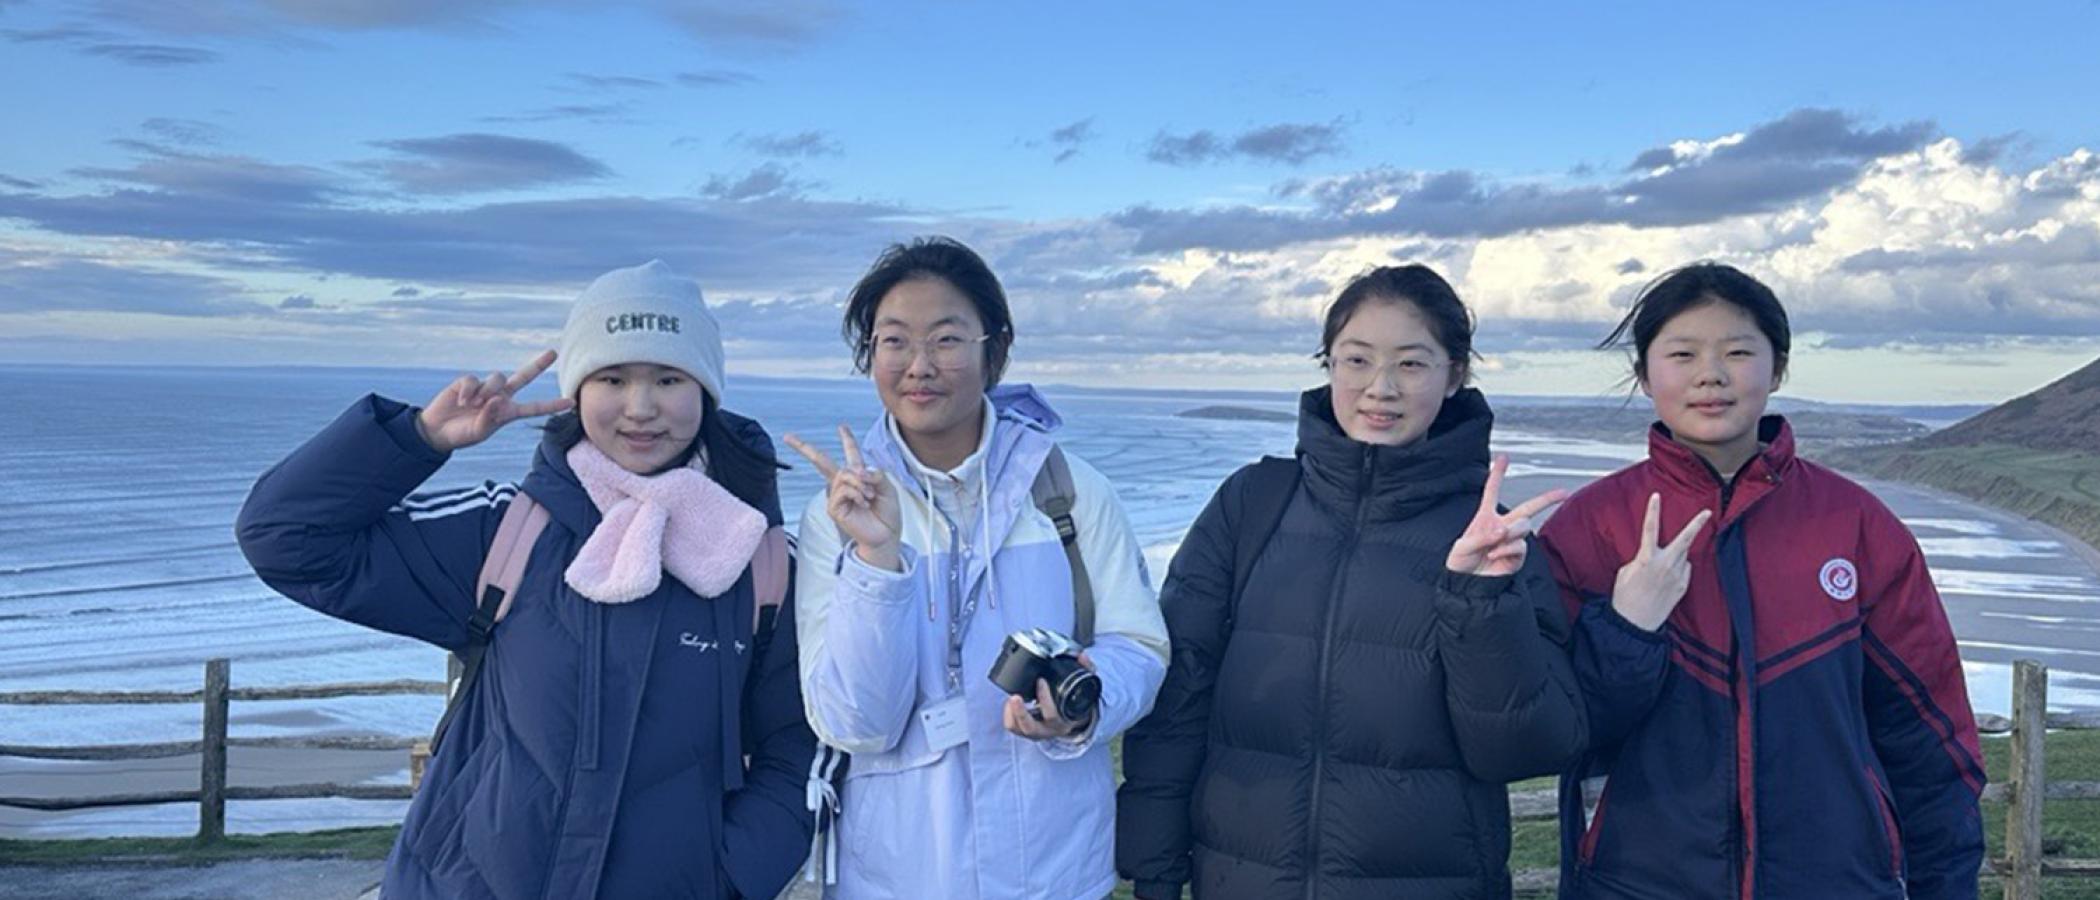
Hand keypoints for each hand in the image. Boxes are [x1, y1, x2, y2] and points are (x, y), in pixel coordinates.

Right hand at [416, 349, 573, 453]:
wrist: (438, 430)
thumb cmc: (462, 434)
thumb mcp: (479, 431)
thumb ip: (490, 417)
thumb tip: (497, 399)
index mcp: (508, 412)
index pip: (534, 407)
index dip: (551, 405)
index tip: (571, 403)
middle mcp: (501, 397)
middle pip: (523, 376)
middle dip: (538, 364)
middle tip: (554, 352)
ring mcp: (485, 388)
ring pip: (497, 378)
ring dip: (487, 391)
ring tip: (473, 405)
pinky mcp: (468, 382)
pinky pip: (474, 380)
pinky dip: (469, 390)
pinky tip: (462, 401)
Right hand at [784, 426, 902, 569]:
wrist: (886, 534)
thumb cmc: (887, 513)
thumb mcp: (887, 487)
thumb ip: (875, 474)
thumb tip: (858, 470)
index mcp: (859, 476)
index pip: (851, 454)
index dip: (847, 439)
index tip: (841, 427)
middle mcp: (844, 484)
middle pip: (821, 461)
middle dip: (803, 448)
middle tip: (787, 436)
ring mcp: (837, 495)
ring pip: (843, 474)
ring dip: (860, 483)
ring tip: (869, 495)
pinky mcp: (834, 507)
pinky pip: (842, 489)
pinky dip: (856, 492)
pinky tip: (863, 502)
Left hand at [1003, 652, 1094, 740]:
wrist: (1070, 720)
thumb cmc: (1074, 703)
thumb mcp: (1084, 689)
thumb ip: (1086, 672)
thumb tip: (1082, 656)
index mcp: (1063, 722)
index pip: (1052, 715)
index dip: (1045, 698)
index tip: (1041, 680)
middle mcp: (1047, 730)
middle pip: (1030, 727)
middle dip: (1020, 712)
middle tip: (1015, 696)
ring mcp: (1034, 732)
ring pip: (1017, 728)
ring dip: (1012, 712)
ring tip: (1013, 696)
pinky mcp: (1024, 730)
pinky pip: (1012, 726)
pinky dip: (1008, 714)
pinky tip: (1011, 701)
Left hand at [1445, 455, 1568, 577]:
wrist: (1465, 585)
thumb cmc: (1460, 562)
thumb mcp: (1464, 545)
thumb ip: (1483, 536)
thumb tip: (1503, 531)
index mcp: (1485, 517)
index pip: (1492, 491)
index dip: (1498, 473)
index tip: (1504, 456)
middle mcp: (1502, 526)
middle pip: (1528, 508)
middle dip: (1547, 499)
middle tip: (1564, 492)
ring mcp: (1511, 541)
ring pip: (1524, 526)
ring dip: (1511, 532)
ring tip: (1494, 544)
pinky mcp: (1516, 557)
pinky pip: (1519, 546)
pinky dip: (1507, 549)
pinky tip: (1494, 555)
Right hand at [1610, 493, 1713, 631]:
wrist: (1634, 623)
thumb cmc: (1625, 597)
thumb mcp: (1626, 572)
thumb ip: (1642, 559)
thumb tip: (1655, 556)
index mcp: (1647, 559)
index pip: (1650, 529)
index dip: (1653, 511)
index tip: (1656, 496)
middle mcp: (1665, 565)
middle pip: (1684, 540)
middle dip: (1697, 524)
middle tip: (1707, 512)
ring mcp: (1676, 577)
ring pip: (1682, 557)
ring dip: (1675, 556)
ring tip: (1660, 571)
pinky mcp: (1682, 587)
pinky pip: (1684, 570)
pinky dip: (1677, 570)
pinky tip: (1665, 581)